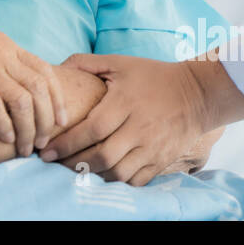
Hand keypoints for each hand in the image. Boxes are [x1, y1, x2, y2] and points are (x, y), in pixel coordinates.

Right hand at [0, 28, 68, 156]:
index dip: (57, 99)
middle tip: (45, 142)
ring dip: (28, 129)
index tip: (62, 121)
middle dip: (47, 120)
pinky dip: (4, 126)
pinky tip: (5, 139)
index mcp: (5, 43)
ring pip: (22, 101)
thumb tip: (28, 91)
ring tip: (25, 148)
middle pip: (39, 88)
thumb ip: (3, 67)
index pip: (45, 71)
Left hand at [39, 52, 210, 186]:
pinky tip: (102, 174)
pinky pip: (136, 181)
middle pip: (102, 156)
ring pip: (118, 173)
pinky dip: (117, 181)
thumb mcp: (120, 63)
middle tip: (55, 163)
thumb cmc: (153, 76)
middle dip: (73, 164)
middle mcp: (139, 128)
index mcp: (125, 103)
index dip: (66, 143)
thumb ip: (87, 63)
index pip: (91, 130)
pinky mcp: (162, 160)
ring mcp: (152, 148)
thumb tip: (58, 67)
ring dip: (93, 175)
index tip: (46, 151)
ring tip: (75, 169)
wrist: (197, 94)